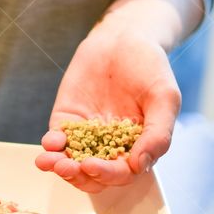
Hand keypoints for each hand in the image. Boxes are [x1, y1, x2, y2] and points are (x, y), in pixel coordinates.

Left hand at [35, 23, 181, 192]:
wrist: (125, 38)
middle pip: (94, 174)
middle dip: (79, 175)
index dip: (108, 174)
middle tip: (67, 168)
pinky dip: (51, 145)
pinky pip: (57, 140)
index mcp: (138, 147)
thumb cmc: (150, 67)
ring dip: (60, 166)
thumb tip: (140, 166)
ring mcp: (87, 135)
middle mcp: (111, 146)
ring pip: (72, 162)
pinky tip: (49, 143)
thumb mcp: (164, 98)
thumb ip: (157, 133)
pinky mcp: (67, 120)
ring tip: (49, 162)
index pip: (122, 172)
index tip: (93, 166)